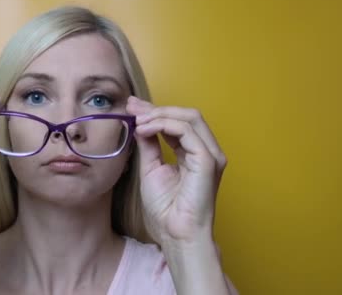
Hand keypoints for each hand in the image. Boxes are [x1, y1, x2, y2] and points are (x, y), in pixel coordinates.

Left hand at [126, 96, 227, 244]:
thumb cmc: (166, 210)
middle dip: (157, 108)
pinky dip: (165, 125)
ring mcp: (209, 155)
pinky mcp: (207, 160)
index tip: (131, 108)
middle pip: (186, 115)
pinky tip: (146, 130)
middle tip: (132, 108)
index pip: (177, 122)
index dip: (154, 112)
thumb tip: (141, 123)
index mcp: (193, 153)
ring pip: (189, 117)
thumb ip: (149, 145)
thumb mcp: (151, 169)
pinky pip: (187, 131)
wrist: (175, 234)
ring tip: (139, 121)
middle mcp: (205, 151)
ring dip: (160, 114)